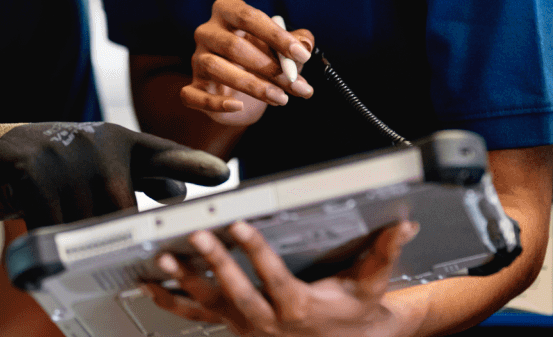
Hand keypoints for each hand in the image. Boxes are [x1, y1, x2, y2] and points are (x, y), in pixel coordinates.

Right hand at [0, 115, 229, 227]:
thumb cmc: (44, 165)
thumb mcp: (92, 163)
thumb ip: (133, 174)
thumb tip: (175, 191)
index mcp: (117, 139)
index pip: (163, 154)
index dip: (192, 165)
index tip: (223, 176)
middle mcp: (97, 140)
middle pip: (122, 208)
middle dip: (111, 232)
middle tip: (101, 244)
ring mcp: (65, 152)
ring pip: (88, 220)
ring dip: (75, 233)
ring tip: (57, 219)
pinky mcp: (34, 167)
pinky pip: (55, 222)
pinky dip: (49, 236)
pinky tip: (39, 226)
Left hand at [141, 219, 421, 336]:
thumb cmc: (354, 312)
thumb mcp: (370, 285)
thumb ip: (383, 252)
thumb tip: (403, 224)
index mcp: (299, 307)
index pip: (274, 277)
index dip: (255, 252)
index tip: (240, 225)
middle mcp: (268, 321)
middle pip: (237, 292)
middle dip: (215, 264)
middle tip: (198, 235)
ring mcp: (247, 326)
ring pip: (211, 307)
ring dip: (184, 283)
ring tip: (164, 259)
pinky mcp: (233, 326)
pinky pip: (196, 317)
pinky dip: (171, 302)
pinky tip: (149, 285)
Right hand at [183, 0, 315, 123]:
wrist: (239, 88)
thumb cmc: (261, 57)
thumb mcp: (281, 47)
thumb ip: (296, 43)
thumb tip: (305, 45)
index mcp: (227, 11)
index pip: (248, 17)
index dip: (276, 36)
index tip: (301, 54)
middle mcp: (207, 32)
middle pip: (233, 46)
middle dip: (268, 67)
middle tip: (296, 84)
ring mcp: (197, 59)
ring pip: (216, 68)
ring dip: (252, 85)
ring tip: (281, 99)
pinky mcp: (192, 86)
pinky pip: (195, 95)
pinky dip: (216, 102)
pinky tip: (238, 106)